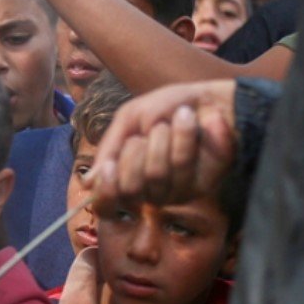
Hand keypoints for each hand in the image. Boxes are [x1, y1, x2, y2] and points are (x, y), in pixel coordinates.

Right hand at [92, 80, 237, 211]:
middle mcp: (147, 191)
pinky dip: (189, 135)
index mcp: (125, 178)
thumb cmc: (169, 108)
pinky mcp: (200, 186)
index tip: (111, 166)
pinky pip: (185, 168)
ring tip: (183, 115)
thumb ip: (110, 147)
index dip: (106, 189)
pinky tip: (205, 121)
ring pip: (157, 175)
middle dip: (139, 149)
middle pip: (131, 187)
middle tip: (157, 125)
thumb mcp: (131, 118)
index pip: (106, 203)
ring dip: (168, 137)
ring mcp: (174, 192)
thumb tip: (88, 181)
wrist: (214, 99)